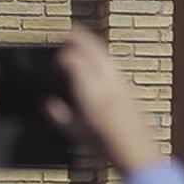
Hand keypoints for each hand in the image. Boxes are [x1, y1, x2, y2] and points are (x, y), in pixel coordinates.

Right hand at [47, 25, 163, 174]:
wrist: (137, 152)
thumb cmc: (105, 146)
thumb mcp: (76, 133)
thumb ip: (58, 116)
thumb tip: (46, 103)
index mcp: (91, 94)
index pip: (76, 62)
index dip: (65, 57)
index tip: (58, 59)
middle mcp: (107, 84)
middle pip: (94, 51)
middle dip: (81, 38)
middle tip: (70, 30)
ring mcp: (122, 84)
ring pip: (107, 56)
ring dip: (94, 45)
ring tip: (83, 40)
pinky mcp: (130, 89)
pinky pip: (114, 65)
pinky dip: (104, 57)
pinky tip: (100, 59)